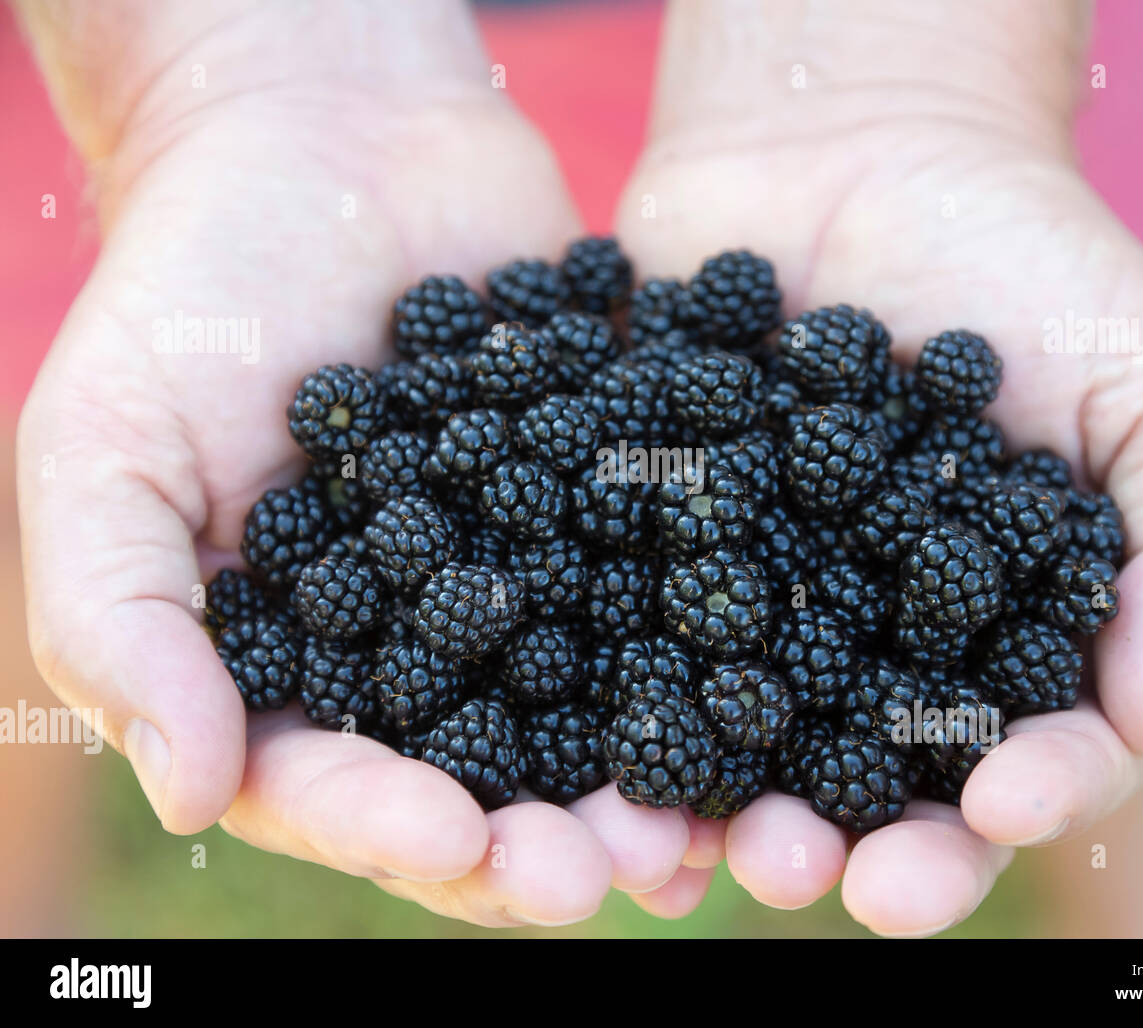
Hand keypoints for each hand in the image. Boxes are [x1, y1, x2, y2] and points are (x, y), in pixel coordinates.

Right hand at [15, 0, 693, 926]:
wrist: (332, 144)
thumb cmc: (195, 292)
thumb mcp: (108, 447)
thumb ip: (123, 616)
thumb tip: (187, 788)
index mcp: (290, 661)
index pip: (330, 782)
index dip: (386, 826)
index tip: (457, 844)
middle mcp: (416, 648)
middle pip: (475, 781)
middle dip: (536, 840)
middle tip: (606, 875)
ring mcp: (522, 584)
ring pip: (584, 717)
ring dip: (640, 783)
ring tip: (698, 834)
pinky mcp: (606, 512)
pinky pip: (660, 596)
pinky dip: (708, 651)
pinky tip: (767, 702)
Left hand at [614, 0, 1142, 932]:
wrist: (867, 147)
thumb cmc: (1040, 267)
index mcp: (992, 639)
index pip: (1021, 754)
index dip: (1022, 795)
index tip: (999, 809)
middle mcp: (863, 644)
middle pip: (857, 779)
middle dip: (839, 839)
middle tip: (805, 869)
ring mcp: (745, 600)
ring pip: (726, 733)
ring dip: (703, 799)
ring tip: (689, 843)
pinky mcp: (644, 541)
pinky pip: (615, 624)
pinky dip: (596, 682)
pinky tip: (578, 738)